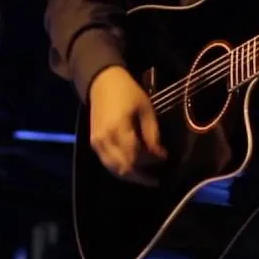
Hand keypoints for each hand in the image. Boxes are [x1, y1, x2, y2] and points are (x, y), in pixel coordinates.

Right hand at [88, 66, 166, 185]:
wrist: (102, 82)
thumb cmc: (127, 92)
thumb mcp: (145, 108)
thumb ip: (152, 133)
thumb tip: (159, 154)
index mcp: (118, 128)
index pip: (135, 156)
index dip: (151, 161)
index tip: (164, 157)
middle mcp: (104, 139)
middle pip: (124, 167)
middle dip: (142, 174)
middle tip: (156, 175)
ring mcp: (96, 143)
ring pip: (114, 169)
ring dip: (131, 174)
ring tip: (147, 175)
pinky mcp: (93, 143)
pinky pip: (107, 163)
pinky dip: (121, 168)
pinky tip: (133, 166)